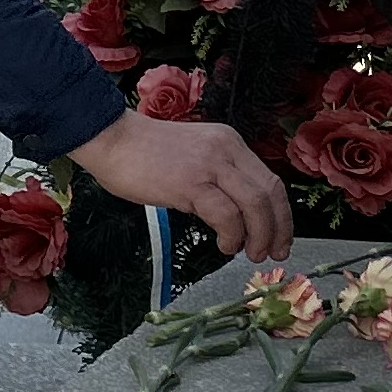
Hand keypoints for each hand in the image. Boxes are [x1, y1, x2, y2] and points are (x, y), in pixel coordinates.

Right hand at [70, 111, 295, 263]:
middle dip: (278, 229)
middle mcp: (226, 150)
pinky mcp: (190, 184)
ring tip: (249, 253)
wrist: (110, 138)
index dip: (281, 214)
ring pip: (255, 205)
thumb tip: (234, 212)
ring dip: (260, 236)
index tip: (279, 237)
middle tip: (273, 252)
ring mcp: (209, 165)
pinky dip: (232, 236)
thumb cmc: (142, 151)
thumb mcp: (193, 155)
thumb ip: (216, 175)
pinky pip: (226, 215)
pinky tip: (223, 245)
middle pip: (270, 193)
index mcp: (229, 142)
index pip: (270, 181)